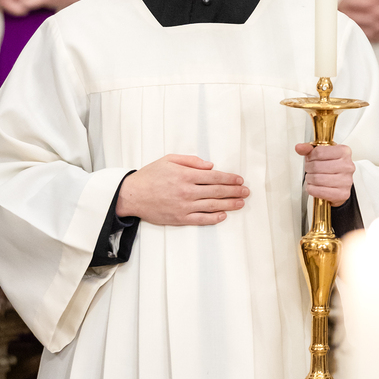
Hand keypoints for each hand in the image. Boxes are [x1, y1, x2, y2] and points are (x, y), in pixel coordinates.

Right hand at [116, 154, 249, 225]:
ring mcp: (184, 206)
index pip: (215, 177)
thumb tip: (210, 165)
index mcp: (186, 175)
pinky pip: (200, 219)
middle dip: (234, 191)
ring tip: (241, 203)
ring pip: (212, 205)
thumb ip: (191, 161)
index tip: (240, 179)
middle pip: (217, 191)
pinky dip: (214, 218)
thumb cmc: (150, 175)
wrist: (132, 195)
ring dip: (229, 204)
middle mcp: (187, 191)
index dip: (230, 178)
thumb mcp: (170, 159)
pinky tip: (223, 215)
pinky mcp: (179, 218)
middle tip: (246, 191)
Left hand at [296, 142, 354, 205]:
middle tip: (309, 169)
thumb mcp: (323, 154)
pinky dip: (312, 189)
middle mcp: (347, 165)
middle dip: (308, 168)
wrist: (341, 183)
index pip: (319, 152)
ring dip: (310, 179)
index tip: (310, 159)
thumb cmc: (332, 167)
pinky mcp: (342, 193)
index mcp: (344, 152)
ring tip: (312, 177)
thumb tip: (299, 147)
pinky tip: (314, 186)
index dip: (310, 156)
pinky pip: (320, 191)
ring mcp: (346, 180)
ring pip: (317, 179)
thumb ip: (310, 149)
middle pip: (317, 166)